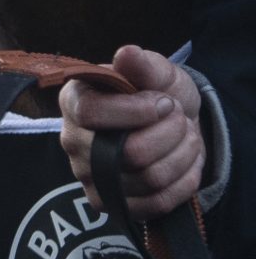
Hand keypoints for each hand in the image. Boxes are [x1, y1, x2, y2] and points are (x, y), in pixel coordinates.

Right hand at [60, 46, 205, 221]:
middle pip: (129, 153)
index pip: (90, 113)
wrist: (170, 126)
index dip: (136, 111)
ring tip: (186, 139)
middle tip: (180, 120)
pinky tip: (183, 165)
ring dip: (182, 156)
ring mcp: (89, 175)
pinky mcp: (110, 202)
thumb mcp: (157, 72)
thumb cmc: (157, 95)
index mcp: (73, 101)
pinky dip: (181, 184)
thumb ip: (143, 64)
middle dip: (170, 135)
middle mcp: (73, 140)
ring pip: (149, 178)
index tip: (165, 102)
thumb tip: (127, 54)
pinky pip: (155, 204)